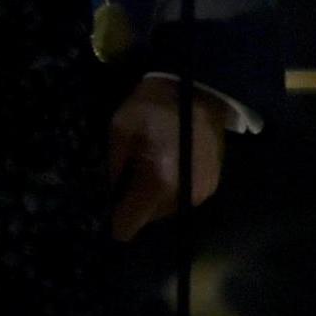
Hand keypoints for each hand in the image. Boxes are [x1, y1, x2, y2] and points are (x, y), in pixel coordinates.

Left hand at [107, 76, 227, 240]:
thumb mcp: (120, 131)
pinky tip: (162, 168)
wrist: (198, 92)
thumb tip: (108, 195)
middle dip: (133, 204)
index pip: (131, 222)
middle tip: (122, 180)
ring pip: (165, 210)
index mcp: (160, 182)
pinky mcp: (211, 186)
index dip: (114, 220)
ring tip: (142, 170)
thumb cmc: (152, 108)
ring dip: (151, 198)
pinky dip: (168, 190)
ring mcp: (202, 193)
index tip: (103, 210)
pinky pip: (181, 199)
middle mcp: (185, 196)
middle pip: (148, 219)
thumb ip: (113, 168)